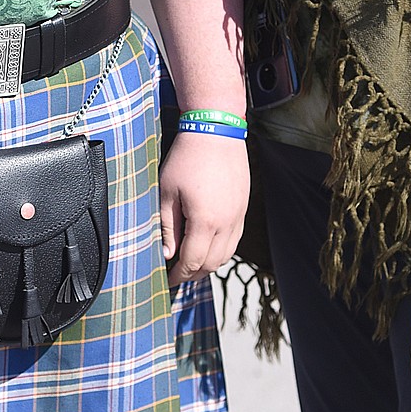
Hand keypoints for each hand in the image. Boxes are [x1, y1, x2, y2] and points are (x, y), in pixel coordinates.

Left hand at [159, 131, 249, 284]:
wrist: (217, 132)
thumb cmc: (187, 159)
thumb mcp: (167, 192)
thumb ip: (168, 227)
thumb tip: (166, 255)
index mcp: (205, 221)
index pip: (192, 262)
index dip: (177, 276)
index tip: (166, 280)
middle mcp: (227, 223)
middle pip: (211, 264)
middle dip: (192, 274)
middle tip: (176, 275)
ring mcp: (239, 216)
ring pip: (226, 255)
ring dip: (208, 265)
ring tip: (191, 264)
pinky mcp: (244, 208)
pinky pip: (235, 240)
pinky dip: (221, 250)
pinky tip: (208, 246)